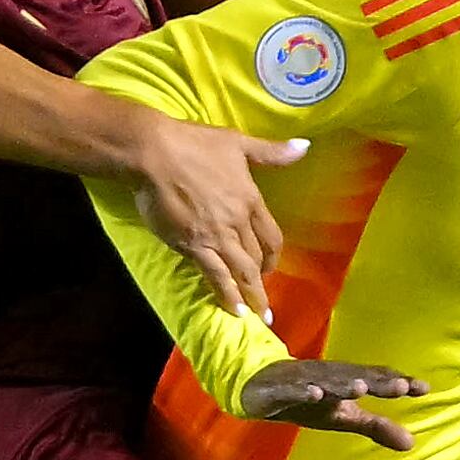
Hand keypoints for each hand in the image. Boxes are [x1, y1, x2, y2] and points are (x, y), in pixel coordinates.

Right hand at [125, 111, 302, 317]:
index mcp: (250, 198)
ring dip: (252, 295)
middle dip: (262, 281)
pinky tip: (233, 310)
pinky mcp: (193, 245)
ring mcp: (216, 235)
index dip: (273, 255)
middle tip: (263, 301)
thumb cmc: (192, 143)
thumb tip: (305, 146)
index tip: (270, 267)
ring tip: (257, 316)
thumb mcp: (237, 142)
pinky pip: (215, 275)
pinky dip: (227, 294)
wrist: (154, 153)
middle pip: (257, 257)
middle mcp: (238, 220)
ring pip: (241, 271)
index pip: (271, 236)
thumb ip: (271, 152)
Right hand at [239, 356, 426, 451]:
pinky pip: (291, 390)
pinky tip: (315, 394)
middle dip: (377, 381)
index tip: (423, 388)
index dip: (398, 383)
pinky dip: (302, 390)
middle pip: (355, 378)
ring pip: (325, 382)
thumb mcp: (344, 417)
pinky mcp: (278, 390)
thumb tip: (412, 444)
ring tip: (362, 388)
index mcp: (346, 382)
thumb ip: (377, 427)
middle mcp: (328, 377)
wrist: (257, 389)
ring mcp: (302, 381)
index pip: (376, 380)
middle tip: (401, 387)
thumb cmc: (309, 401)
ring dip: (343, 383)